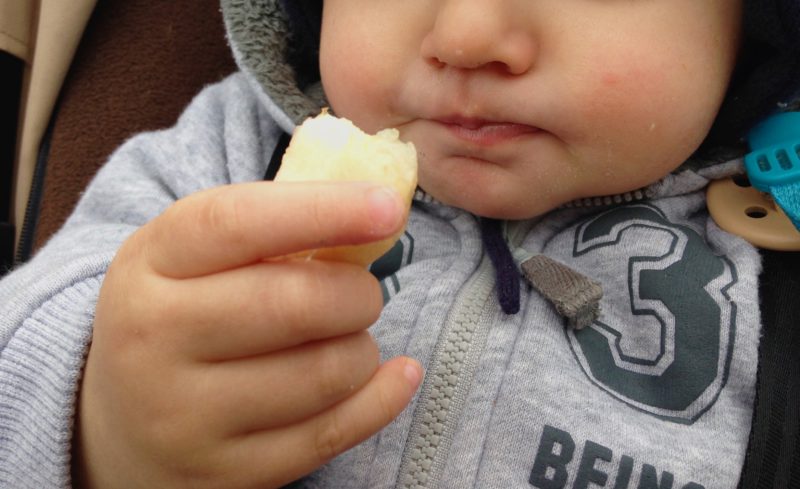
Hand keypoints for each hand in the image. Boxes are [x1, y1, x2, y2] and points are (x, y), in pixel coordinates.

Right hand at [73, 181, 421, 488]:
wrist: (121, 424)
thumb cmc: (179, 315)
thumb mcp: (191, 257)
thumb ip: (268, 228)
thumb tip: (376, 207)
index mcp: (148, 266)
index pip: (239, 223)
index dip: (324, 210)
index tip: (388, 207)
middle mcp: (154, 341)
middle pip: (295, 304)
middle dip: (357, 292)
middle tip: (362, 292)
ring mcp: (186, 416)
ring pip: (325, 372)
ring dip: (362, 347)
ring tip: (346, 337)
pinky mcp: (227, 472)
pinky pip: (333, 433)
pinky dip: (382, 397)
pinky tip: (398, 375)